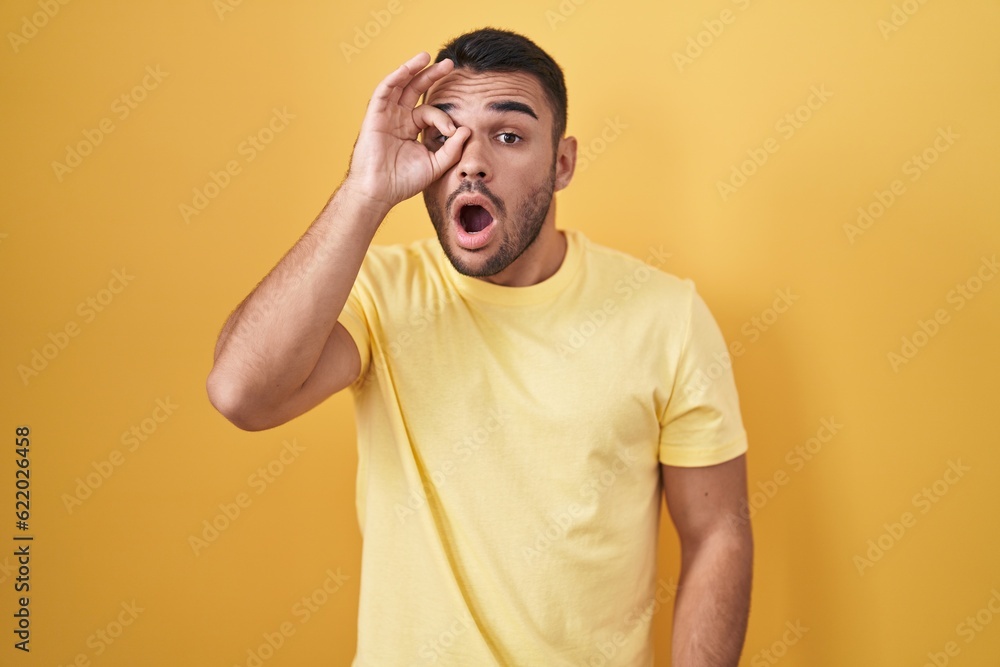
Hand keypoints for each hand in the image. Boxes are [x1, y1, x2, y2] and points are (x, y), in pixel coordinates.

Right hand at [343, 52, 469, 213]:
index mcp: (411, 129)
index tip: (453, 131)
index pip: (431, 113)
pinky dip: (397, 77)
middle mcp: (399, 119)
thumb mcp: (435, 164)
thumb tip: (467, 129)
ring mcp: (386, 115)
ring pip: (400, 85)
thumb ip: (452, 149)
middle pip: (416, 90)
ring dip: (413, 69)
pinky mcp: (375, 115)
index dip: (444, 118)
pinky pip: (385, 90)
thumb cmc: (403, 182)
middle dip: (432, 76)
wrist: (379, 192)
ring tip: (427, 56)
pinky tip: (409, 68)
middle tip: (450, 64)